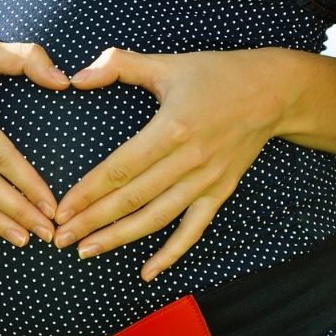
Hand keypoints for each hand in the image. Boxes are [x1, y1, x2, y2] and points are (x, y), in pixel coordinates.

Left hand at [52, 47, 292, 279]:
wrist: (275, 92)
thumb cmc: (215, 74)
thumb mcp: (166, 64)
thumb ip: (119, 65)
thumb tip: (77, 76)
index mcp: (172, 128)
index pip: (119, 170)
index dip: (87, 193)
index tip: (61, 210)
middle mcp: (189, 160)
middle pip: (132, 199)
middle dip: (92, 221)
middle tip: (60, 238)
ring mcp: (206, 181)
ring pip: (156, 218)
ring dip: (119, 238)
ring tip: (86, 251)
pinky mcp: (220, 192)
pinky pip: (193, 230)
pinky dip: (170, 253)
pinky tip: (146, 272)